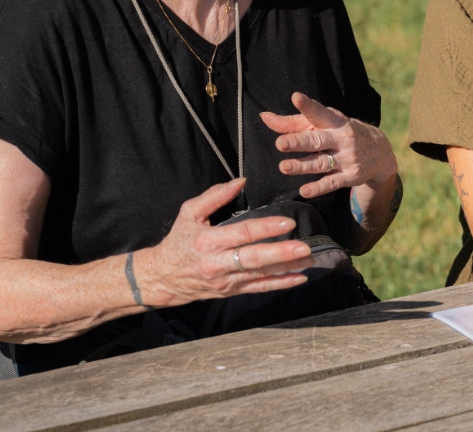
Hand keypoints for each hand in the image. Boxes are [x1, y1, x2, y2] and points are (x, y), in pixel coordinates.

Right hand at [139, 178, 314, 306]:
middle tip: (304, 247)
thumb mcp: (189, 213)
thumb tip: (241, 181)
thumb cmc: (178, 242)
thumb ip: (215, 196)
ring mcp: (227, 280)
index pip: (242, 234)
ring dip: (287, 268)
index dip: (266, 228)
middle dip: (281, 253)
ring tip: (310, 259)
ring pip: (261, 275)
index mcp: (208, 242)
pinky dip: (281, 284)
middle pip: (254, 259)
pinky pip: (260, 288)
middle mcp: (218, 264)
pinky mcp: (232, 291)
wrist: (162, 278)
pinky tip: (299, 278)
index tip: (288, 223)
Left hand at [261, 92, 397, 199]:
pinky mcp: (350, 176)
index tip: (296, 98)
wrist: (379, 152)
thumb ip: (293, 123)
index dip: (308, 106)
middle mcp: (342, 138)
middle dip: (299, 141)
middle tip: (280, 143)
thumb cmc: (340, 133)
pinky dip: (319, 187)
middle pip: (317, 140)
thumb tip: (264, 117)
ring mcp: (347, 157)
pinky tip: (304, 190)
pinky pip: (332, 182)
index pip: (319, 112)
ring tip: (284, 167)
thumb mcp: (322, 124)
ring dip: (302, 166)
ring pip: (321, 162)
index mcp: (334, 121)